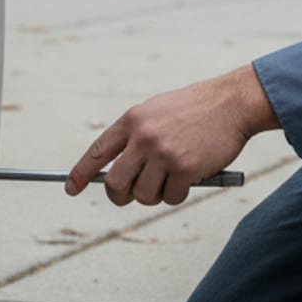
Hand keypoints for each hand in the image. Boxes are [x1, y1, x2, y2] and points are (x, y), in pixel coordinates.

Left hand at [67, 66, 278, 206]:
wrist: (231, 103)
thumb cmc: (195, 109)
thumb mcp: (156, 112)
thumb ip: (136, 137)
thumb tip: (117, 171)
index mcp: (132, 120)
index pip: (97, 152)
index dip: (80, 173)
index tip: (70, 188)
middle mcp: (143, 137)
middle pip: (114, 184)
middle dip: (121, 196)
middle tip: (133, 195)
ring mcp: (163, 154)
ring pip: (143, 195)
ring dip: (156, 195)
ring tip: (171, 178)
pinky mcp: (185, 168)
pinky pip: (171, 197)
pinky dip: (179, 194)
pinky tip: (190, 177)